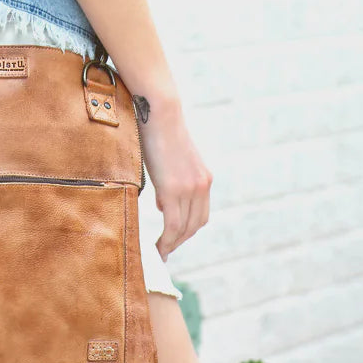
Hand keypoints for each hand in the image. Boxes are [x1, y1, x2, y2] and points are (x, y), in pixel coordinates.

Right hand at [135, 92, 211, 257]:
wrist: (160, 111)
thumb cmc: (159, 130)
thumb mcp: (171, 161)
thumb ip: (172, 182)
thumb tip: (164, 204)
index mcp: (204, 178)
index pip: (200, 214)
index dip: (187, 229)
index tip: (174, 239)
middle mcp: (203, 185)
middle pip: (195, 225)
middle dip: (180, 240)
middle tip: (165, 250)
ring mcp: (190, 188)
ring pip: (185, 229)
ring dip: (173, 244)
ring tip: (160, 252)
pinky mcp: (175, 189)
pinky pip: (173, 225)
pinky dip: (167, 241)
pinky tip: (159, 248)